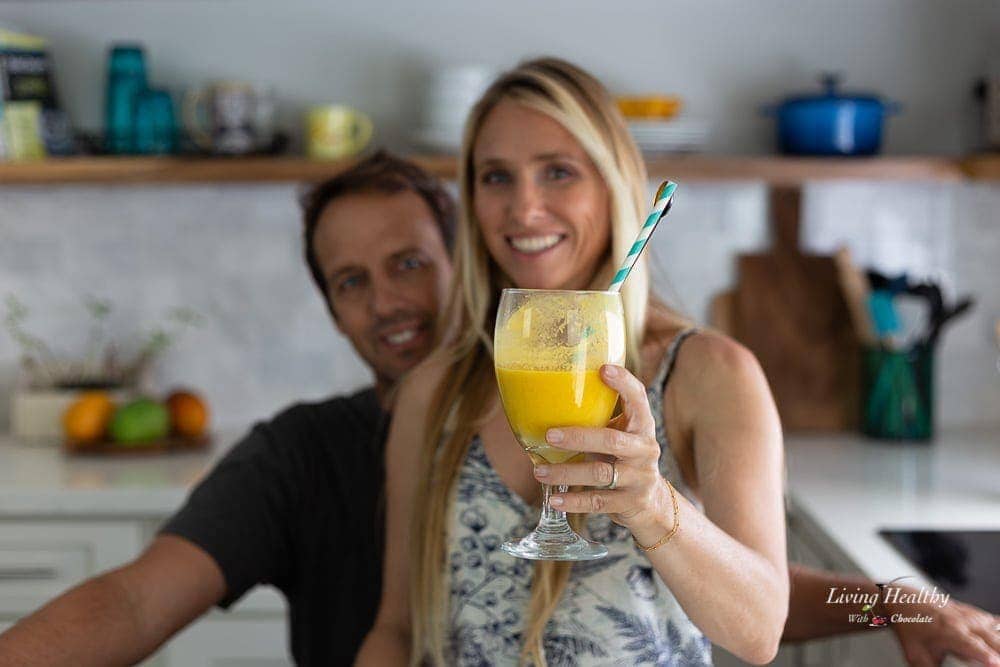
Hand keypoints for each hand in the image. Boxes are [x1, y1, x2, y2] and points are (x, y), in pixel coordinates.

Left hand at [533, 364, 673, 541]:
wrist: (651, 501)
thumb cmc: (624, 456)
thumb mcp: (620, 432)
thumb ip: (598, 417)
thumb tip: (550, 395)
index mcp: (642, 425)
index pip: (638, 398)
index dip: (623, 383)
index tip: (603, 369)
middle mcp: (645, 449)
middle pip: (611, 441)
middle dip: (578, 438)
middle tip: (549, 435)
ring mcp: (639, 478)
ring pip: (600, 473)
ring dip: (566, 473)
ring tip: (539, 471)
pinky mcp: (630, 502)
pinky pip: (598, 502)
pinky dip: (574, 502)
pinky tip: (554, 500)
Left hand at [888, 591, 999, 666]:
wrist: (906, 602)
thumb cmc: (911, 627)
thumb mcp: (916, 655)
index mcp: (949, 632)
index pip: (971, 645)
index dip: (985, 655)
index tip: (996, 663)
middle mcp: (963, 622)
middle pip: (991, 639)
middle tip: (999, 663)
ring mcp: (971, 616)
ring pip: (996, 629)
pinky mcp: (975, 614)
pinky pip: (994, 622)